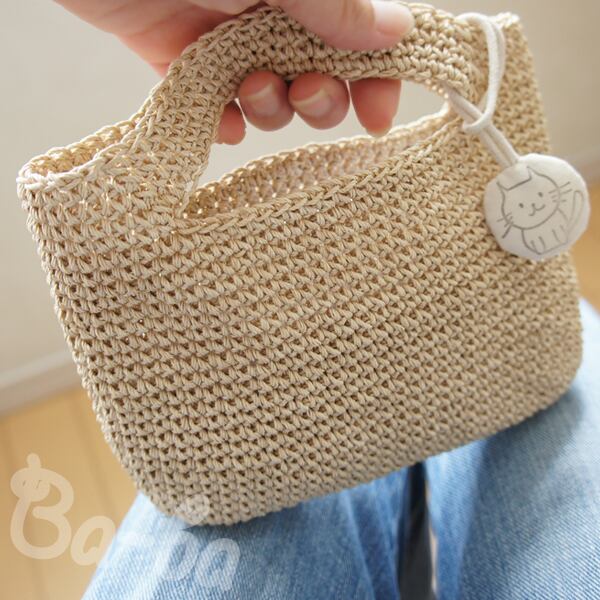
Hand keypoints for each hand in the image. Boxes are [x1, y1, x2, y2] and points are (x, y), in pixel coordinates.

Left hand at [56, 0, 413, 143]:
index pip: (358, 38)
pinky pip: (218, 107)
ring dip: (270, 108)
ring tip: (248, 89)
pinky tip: (221, 121)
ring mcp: (227, 39)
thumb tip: (397, 32)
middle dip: (318, 100)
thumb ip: (333, 5)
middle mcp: (270, 12)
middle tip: (303, 93)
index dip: (376, 79)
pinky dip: (224, 122)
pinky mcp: (184, 61)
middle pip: (320, 78)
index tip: (378, 117)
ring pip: (272, 99)